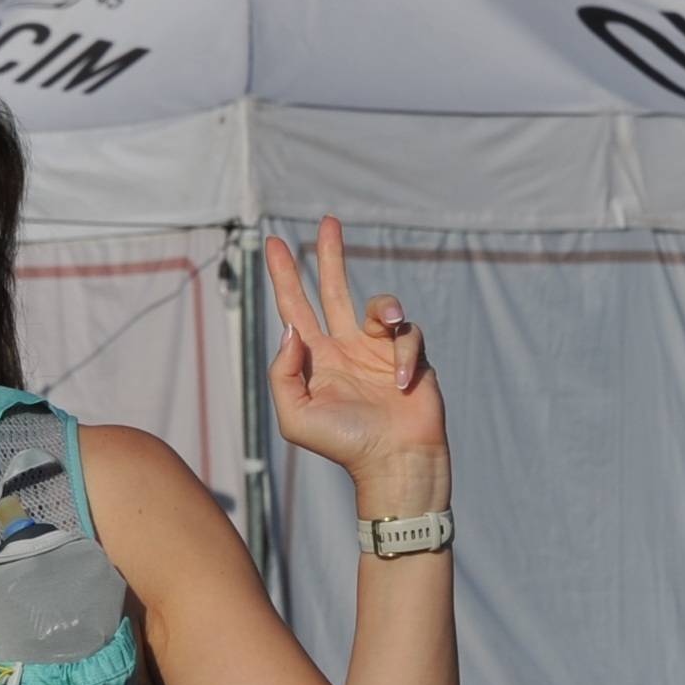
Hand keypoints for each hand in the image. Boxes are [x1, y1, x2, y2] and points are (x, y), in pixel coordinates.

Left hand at [263, 217, 447, 515]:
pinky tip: (400, 386)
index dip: (284, 276)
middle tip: (327, 221)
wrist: (394, 463)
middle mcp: (347, 348)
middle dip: (331, 255)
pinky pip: (409, 336)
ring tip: (391, 335)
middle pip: (335, 289)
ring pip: (382, 306)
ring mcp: (379, 350)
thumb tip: (290, 329)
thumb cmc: (343, 445)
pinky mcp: (411, 356)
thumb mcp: (296, 416)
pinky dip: (404, 358)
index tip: (274, 243)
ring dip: (386, 313)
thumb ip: (283, 372)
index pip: (295, 308)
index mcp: (316, 359)